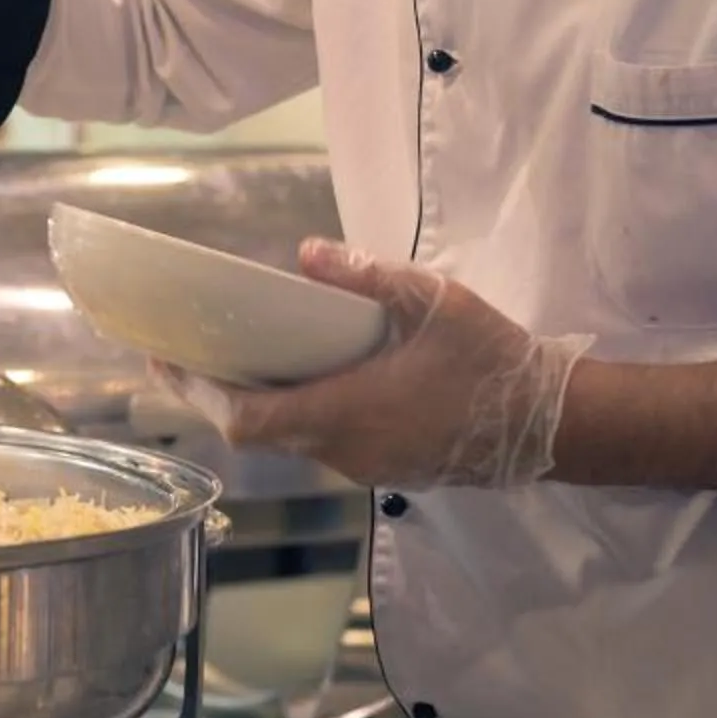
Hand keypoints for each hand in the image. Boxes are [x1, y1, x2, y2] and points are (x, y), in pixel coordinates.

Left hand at [149, 240, 592, 489]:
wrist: (556, 424)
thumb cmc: (494, 360)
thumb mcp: (435, 302)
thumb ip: (369, 276)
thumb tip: (305, 252)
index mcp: (345, 412)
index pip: (246, 419)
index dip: (196, 393)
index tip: (160, 359)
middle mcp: (343, 449)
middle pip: (254, 431)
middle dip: (210, 394)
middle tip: (174, 353)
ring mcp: (364, 464)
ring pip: (287, 439)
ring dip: (251, 403)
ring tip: (224, 358)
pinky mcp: (384, 466)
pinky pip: (319, 441)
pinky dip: (291, 411)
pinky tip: (290, 377)